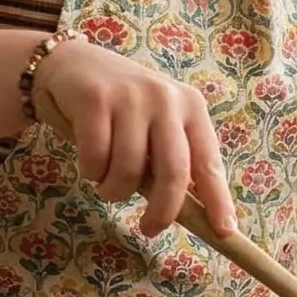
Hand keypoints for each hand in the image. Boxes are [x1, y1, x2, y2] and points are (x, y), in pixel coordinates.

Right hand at [32, 38, 238, 239]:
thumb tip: (190, 212)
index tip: (224, 231)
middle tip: (149, 228)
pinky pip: (96, 159)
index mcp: (190, 106)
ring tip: (107, 185)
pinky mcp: (95, 100)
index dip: (218, 200)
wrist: (73, 64)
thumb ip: (171, 157)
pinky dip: (91, 172)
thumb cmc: (121, 105)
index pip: (208, 161)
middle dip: (162, 211)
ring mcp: (130, 97)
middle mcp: (166, 98)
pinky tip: (89, 163)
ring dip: (114, 191)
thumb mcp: (156, 123)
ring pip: (129, 171)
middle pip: (173, 172)